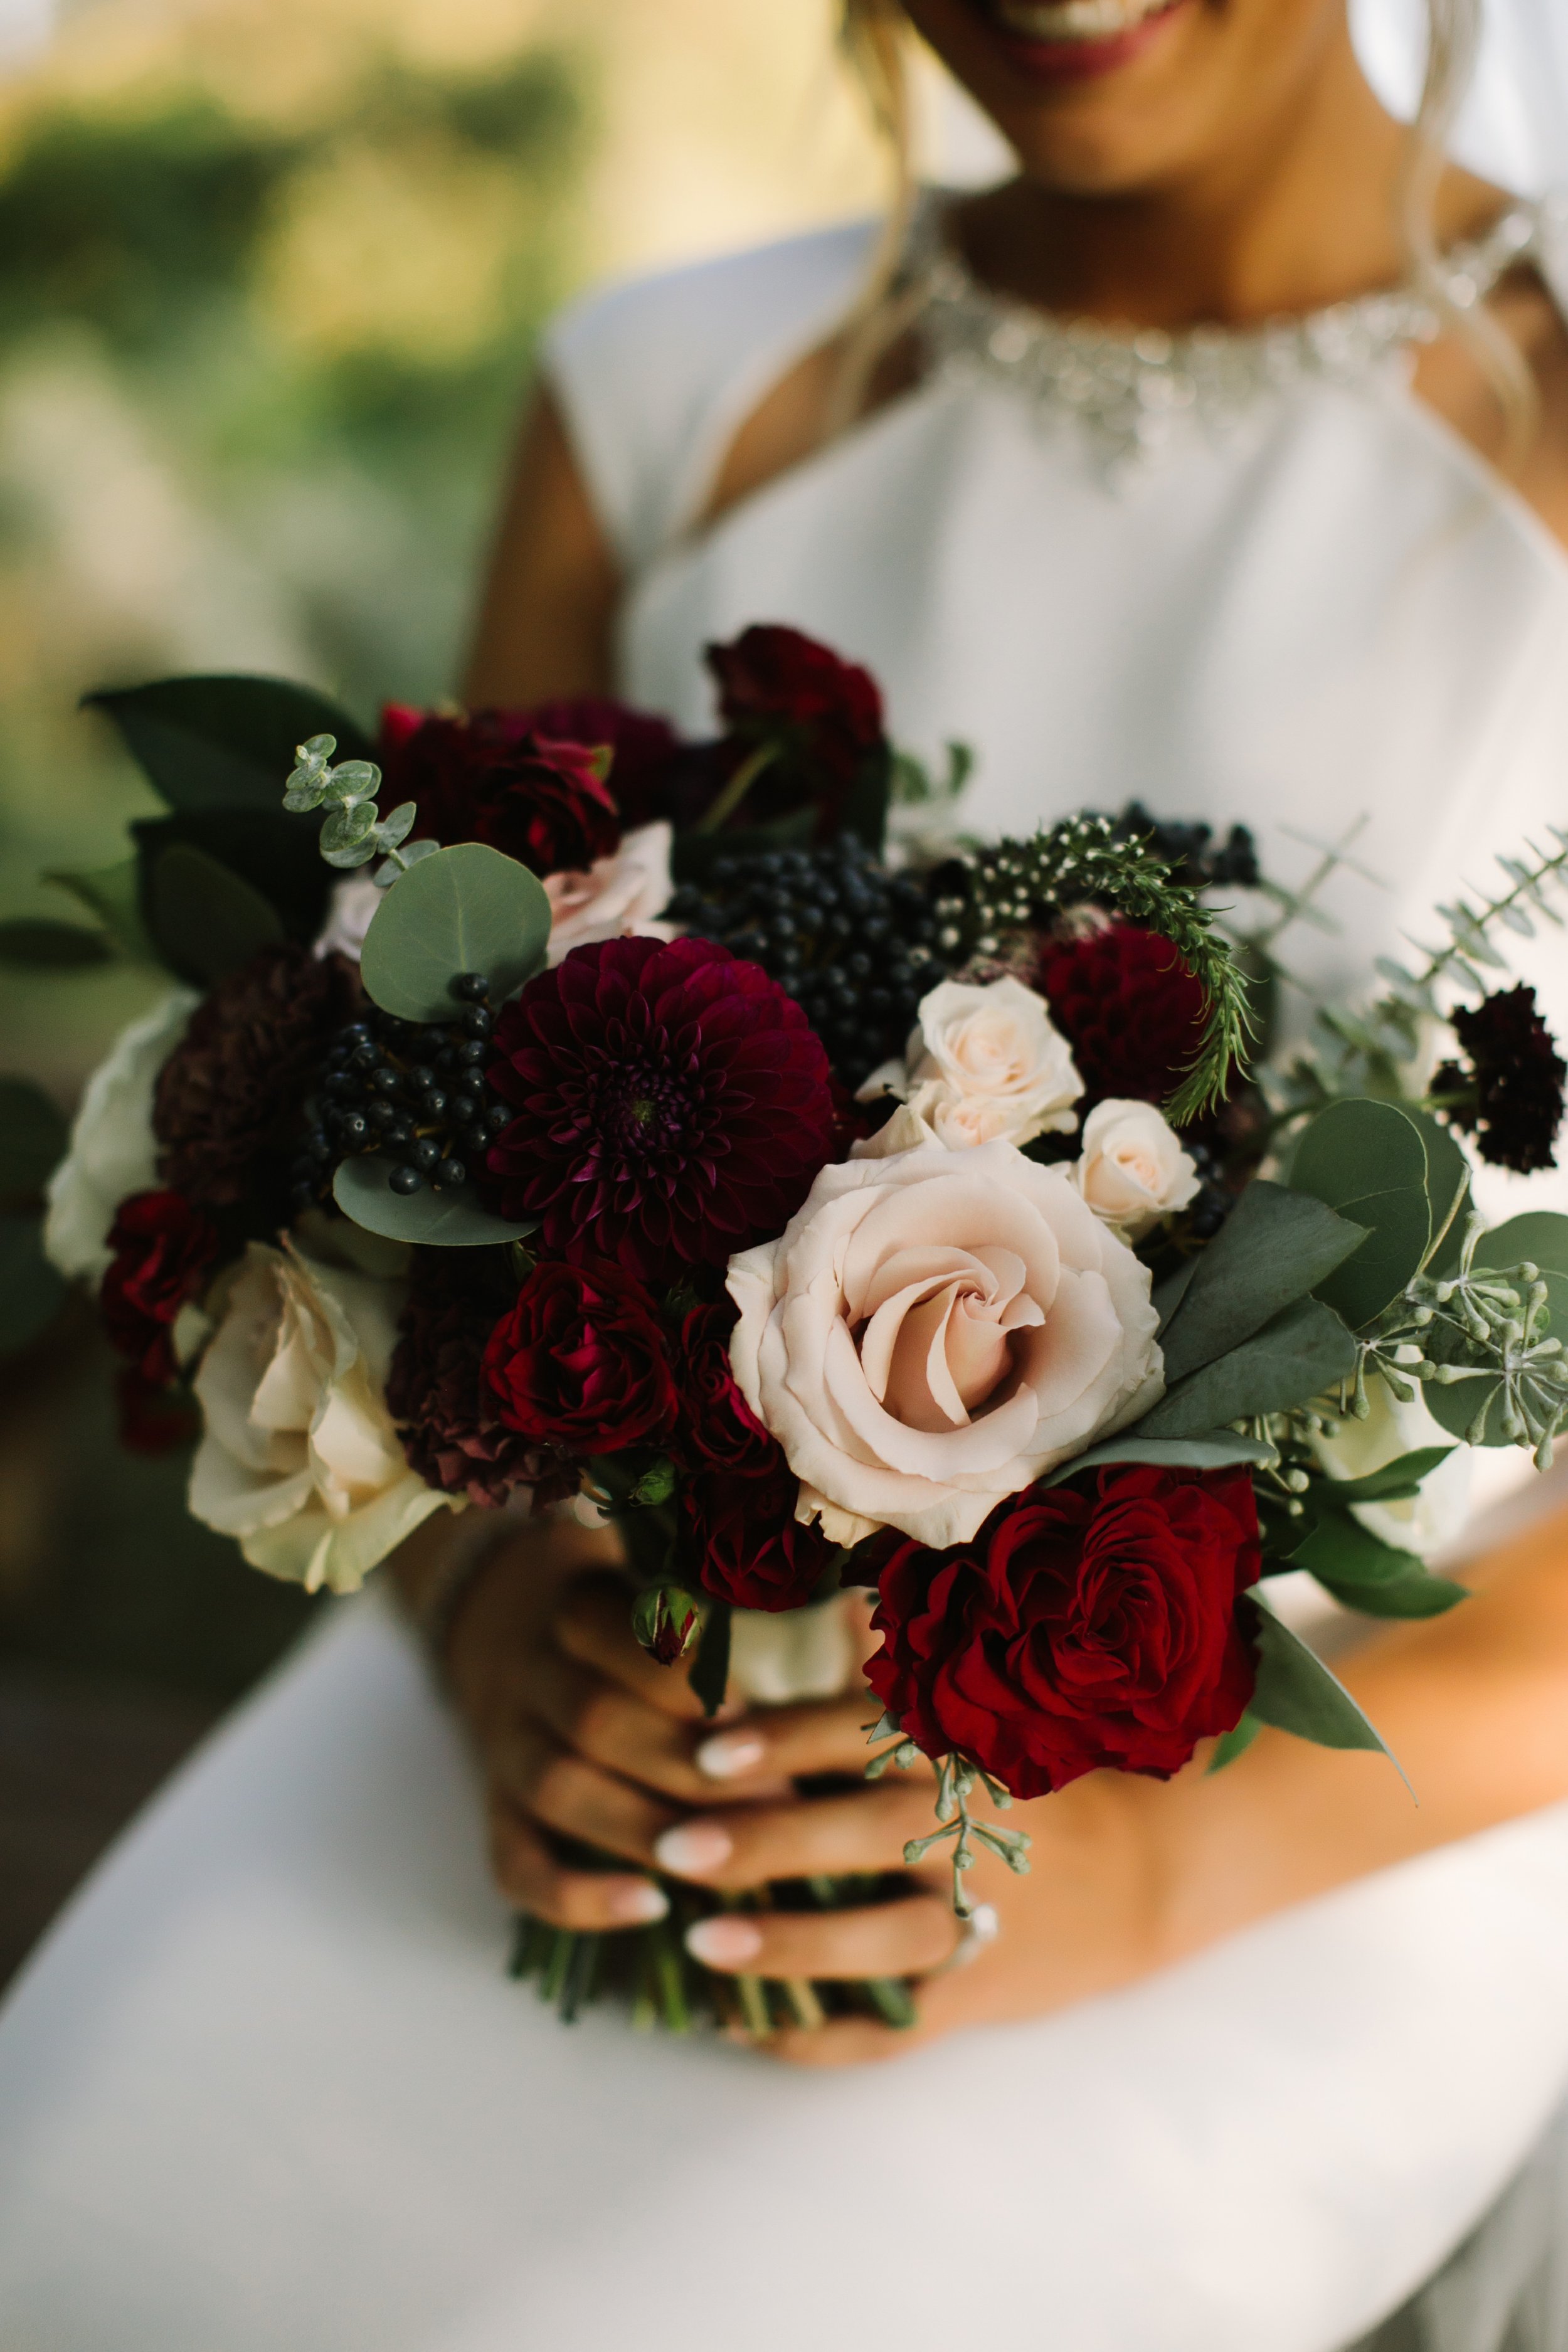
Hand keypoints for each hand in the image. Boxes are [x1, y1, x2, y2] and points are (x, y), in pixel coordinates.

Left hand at [439, 1533, 1163, 2065]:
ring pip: (869, 1944)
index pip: (862, 1739)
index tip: (707, 1749)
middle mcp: (969, 1835)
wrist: (1151, 1868)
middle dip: (760, 1843)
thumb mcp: (979, 1709)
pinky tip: (743, 2026)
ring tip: (698, 1942)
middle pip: (854, 1838)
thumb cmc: (1033, 1774)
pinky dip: (816, 2036)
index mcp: (961, 1752)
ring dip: (781, 1947)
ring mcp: (975, 1924)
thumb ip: (893, 1671)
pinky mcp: (975, 1996)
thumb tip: (820, 1601)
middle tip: (670, 1847)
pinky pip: (887, 2029)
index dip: (785, 1741)